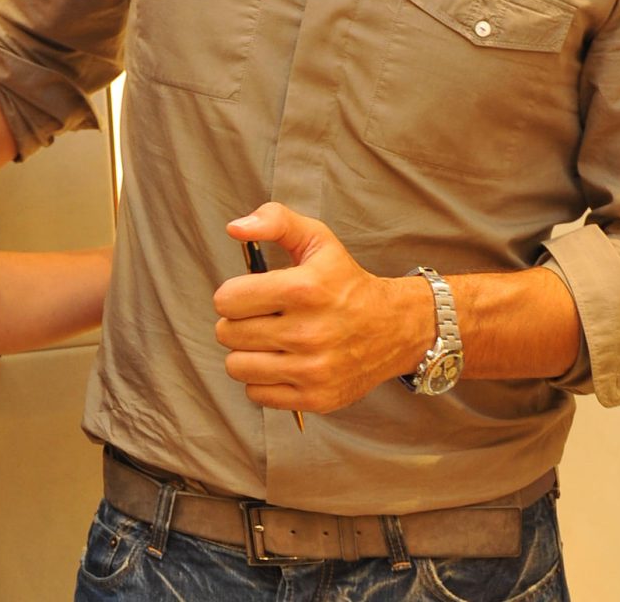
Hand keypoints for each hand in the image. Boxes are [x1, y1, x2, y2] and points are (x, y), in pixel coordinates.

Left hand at [213, 203, 429, 414]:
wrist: (393, 326)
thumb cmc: (346, 281)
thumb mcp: (318, 239)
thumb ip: (275, 221)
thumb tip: (234, 228)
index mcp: (304, 288)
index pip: (227, 300)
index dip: (234, 294)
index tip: (251, 293)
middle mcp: (308, 332)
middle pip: (228, 334)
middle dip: (238, 322)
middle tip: (263, 316)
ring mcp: (312, 369)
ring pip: (237, 366)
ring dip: (247, 352)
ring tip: (270, 339)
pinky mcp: (315, 397)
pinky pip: (256, 394)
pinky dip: (263, 379)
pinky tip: (283, 361)